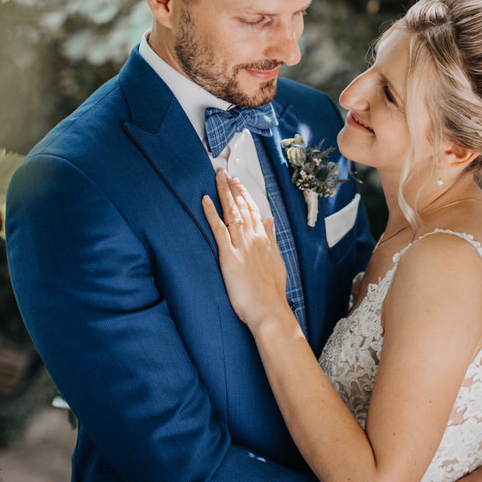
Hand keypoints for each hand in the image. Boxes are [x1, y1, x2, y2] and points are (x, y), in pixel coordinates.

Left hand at [202, 171, 288, 327]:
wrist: (269, 309)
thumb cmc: (271, 292)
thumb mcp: (277, 261)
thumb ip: (272, 239)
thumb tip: (270, 221)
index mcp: (265, 240)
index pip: (254, 211)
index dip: (244, 195)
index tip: (237, 183)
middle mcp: (254, 238)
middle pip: (242, 207)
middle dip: (232, 188)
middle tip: (223, 172)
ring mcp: (242, 246)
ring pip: (231, 212)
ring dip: (223, 193)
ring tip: (216, 177)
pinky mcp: (229, 256)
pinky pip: (218, 230)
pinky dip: (211, 213)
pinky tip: (205, 200)